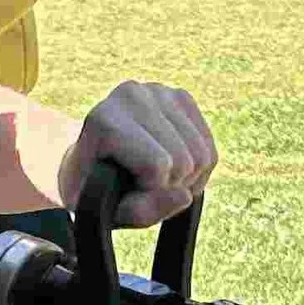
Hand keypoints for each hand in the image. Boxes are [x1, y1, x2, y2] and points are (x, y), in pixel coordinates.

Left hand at [59, 83, 216, 227]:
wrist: (93, 162)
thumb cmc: (95, 191)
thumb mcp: (107, 213)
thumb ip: (141, 212)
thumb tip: (185, 196)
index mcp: (104, 119)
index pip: (156, 165)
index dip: (148, 190)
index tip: (124, 189)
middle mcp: (132, 95)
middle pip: (182, 161)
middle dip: (168, 186)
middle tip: (141, 185)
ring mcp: (160, 91)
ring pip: (201, 157)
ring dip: (185, 182)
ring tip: (155, 179)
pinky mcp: (181, 98)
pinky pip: (210, 151)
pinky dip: (198, 173)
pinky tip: (172, 171)